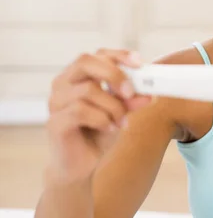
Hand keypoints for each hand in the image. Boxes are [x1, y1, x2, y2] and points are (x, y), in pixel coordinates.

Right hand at [45, 49, 150, 182]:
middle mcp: (63, 84)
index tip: (140, 63)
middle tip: (130, 92)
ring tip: (120, 121)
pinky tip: (109, 128)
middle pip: (86, 62)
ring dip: (112, 106)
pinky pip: (80, 111)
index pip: (98, 55)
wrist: (82, 166)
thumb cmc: (99, 132)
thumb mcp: (121, 112)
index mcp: (79, 76)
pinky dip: (102, 119)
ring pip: (88, 89)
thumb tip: (148, 93)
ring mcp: (56, 102)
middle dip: (114, 74)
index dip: (119, 55)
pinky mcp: (54, 122)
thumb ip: (132, 100)